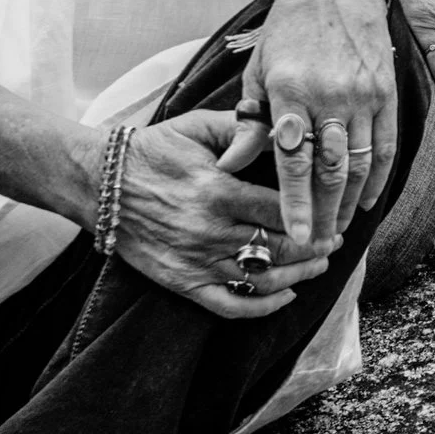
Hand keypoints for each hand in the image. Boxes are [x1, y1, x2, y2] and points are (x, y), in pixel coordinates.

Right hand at [106, 110, 336, 320]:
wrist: (101, 184)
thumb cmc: (154, 150)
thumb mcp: (197, 127)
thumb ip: (243, 129)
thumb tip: (285, 136)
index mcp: (217, 191)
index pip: (282, 211)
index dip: (314, 216)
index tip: (333, 216)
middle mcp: (209, 231)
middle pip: (280, 248)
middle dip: (315, 248)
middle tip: (334, 241)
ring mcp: (195, 261)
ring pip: (262, 280)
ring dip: (299, 275)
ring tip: (318, 265)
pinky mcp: (181, 282)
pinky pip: (229, 306)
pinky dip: (262, 307)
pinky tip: (286, 296)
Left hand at [218, 0, 397, 251]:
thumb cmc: (290, 27)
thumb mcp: (260, 69)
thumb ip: (250, 122)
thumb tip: (229, 166)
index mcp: (291, 90)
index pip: (293, 160)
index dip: (295, 203)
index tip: (293, 235)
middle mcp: (331, 96)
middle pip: (330, 171)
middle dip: (323, 214)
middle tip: (314, 246)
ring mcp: (364, 96)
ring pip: (359, 164)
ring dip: (348, 203)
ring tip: (337, 231)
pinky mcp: (387, 93)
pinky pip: (385, 146)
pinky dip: (378, 178)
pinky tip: (368, 202)